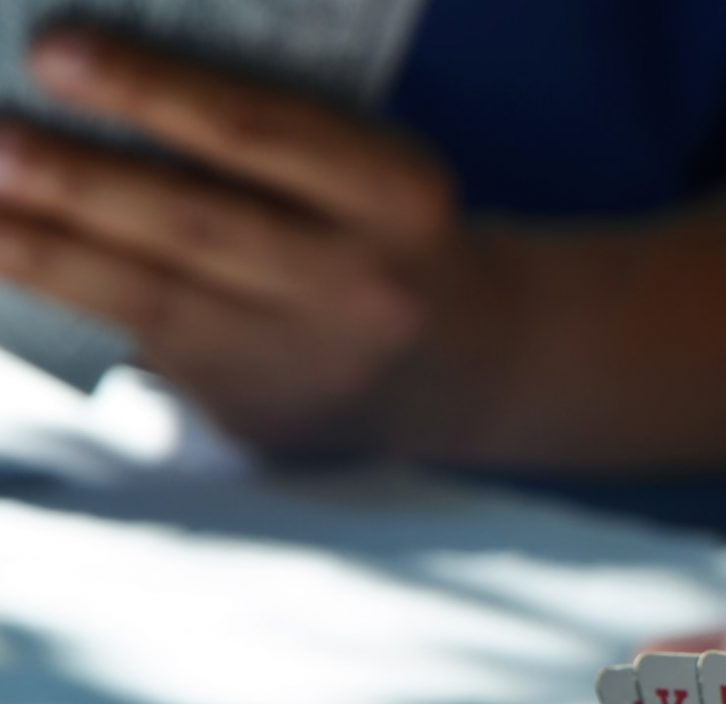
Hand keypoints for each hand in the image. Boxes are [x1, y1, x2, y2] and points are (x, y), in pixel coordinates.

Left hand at [0, 31, 466, 451]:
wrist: (457, 365)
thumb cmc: (381, 234)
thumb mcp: (366, 173)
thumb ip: (269, 140)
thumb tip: (98, 99)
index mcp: (398, 196)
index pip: (259, 133)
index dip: (151, 93)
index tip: (56, 53)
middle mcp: (361, 283)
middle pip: (196, 224)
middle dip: (78, 180)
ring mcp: (308, 357)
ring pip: (154, 300)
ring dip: (45, 253)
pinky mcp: (260, 406)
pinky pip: (146, 350)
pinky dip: (66, 306)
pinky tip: (11, 265)